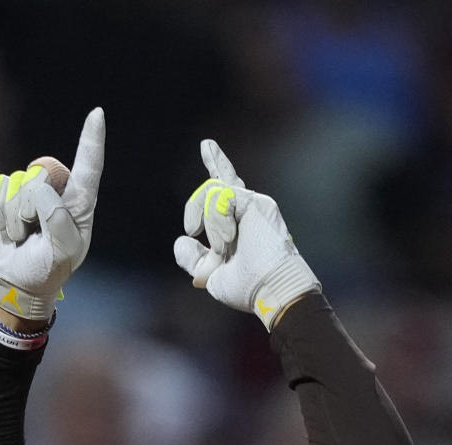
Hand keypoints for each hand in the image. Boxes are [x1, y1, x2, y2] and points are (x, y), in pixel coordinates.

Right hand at [0, 108, 104, 322]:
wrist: (18, 282)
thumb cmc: (47, 270)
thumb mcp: (62, 254)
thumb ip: (58, 224)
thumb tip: (42, 192)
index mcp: (80, 205)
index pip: (89, 168)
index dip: (92, 140)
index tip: (97, 114)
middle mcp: (58, 192)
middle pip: (41, 175)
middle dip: (31, 206)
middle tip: (34, 232)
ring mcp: (32, 191)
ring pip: (18, 184)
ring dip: (14, 217)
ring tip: (22, 236)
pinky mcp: (9, 194)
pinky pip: (0, 188)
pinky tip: (8, 229)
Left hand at [173, 140, 320, 328]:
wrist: (271, 288)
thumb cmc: (248, 288)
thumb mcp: (211, 275)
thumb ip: (195, 259)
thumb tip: (181, 241)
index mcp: (238, 227)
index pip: (225, 193)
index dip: (217, 167)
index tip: (207, 148)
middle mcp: (246, 212)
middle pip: (223, 179)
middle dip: (205, 180)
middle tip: (200, 187)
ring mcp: (252, 204)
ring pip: (212, 193)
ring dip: (210, 224)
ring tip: (222, 248)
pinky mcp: (255, 201)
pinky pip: (221, 196)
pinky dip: (218, 220)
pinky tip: (230, 238)